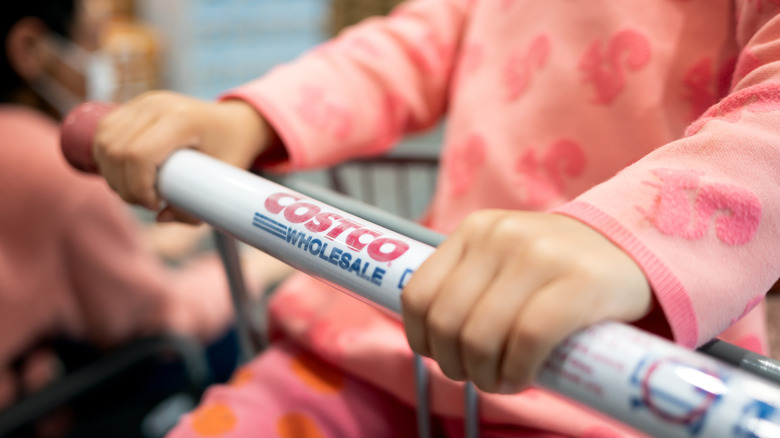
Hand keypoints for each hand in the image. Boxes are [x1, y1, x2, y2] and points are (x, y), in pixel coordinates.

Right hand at [93, 91, 274, 221]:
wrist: (235, 121)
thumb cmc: (233, 150)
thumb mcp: (223, 181)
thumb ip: (197, 208)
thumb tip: (161, 219)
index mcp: (182, 120)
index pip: (138, 155)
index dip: (138, 187)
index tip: (155, 204)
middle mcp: (157, 105)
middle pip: (117, 151)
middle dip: (124, 186)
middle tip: (146, 202)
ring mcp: (143, 103)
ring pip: (105, 142)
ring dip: (112, 174)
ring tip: (136, 191)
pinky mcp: (134, 106)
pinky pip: (104, 133)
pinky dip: (106, 159)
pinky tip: (123, 175)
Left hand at [402, 210, 650, 392]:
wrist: (632, 249)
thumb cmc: (558, 269)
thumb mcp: (505, 259)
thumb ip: (470, 284)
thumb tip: (434, 339)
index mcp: (475, 230)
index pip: (418, 294)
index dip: (421, 339)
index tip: (440, 357)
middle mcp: (501, 236)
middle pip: (447, 322)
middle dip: (454, 364)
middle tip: (477, 377)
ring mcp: (540, 255)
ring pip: (480, 334)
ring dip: (485, 375)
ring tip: (502, 380)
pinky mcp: (579, 282)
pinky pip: (527, 339)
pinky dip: (518, 370)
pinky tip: (524, 377)